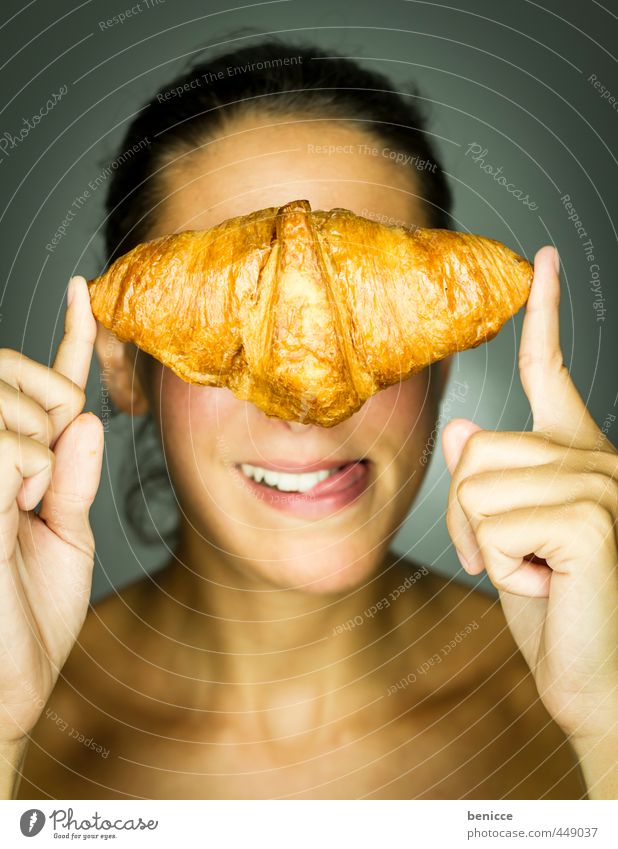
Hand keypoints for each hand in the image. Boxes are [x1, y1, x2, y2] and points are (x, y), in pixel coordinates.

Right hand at [0, 276, 102, 744]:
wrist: (7, 684)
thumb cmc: (31, 615)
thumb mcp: (68, 534)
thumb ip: (74, 472)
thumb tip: (84, 415)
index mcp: (11, 462)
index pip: (39, 382)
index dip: (68, 335)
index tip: (82, 290)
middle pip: (24, 378)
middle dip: (56, 411)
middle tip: (48, 482)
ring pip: (16, 406)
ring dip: (43, 453)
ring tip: (25, 508)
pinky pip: (6, 442)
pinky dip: (29, 468)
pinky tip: (20, 502)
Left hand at [442, 247, 617, 769]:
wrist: (591, 681)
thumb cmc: (548, 609)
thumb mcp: (500, 536)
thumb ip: (484, 480)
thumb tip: (462, 428)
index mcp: (572, 453)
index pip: (546, 369)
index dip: (543, 311)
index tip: (541, 258)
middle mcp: (592, 457)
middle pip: (473, 449)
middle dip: (467, 516)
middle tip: (508, 558)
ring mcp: (598, 483)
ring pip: (474, 485)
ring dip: (485, 545)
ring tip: (530, 572)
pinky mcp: (589, 517)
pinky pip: (494, 522)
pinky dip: (502, 567)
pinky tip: (544, 584)